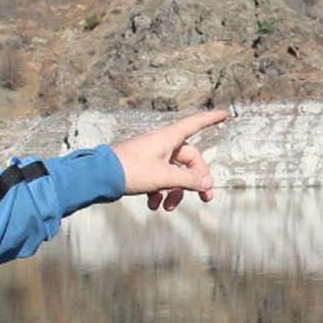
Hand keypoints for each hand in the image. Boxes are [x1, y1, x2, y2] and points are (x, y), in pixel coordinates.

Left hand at [111, 109, 226, 210]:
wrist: (99, 176)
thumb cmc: (130, 170)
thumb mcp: (164, 177)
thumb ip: (188, 180)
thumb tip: (208, 184)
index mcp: (168, 138)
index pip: (195, 124)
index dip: (210, 120)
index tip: (224, 115)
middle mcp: (162, 145)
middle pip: (190, 161)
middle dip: (196, 182)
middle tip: (205, 199)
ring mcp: (152, 157)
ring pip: (175, 174)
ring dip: (175, 193)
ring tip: (168, 207)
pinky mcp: (143, 169)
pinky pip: (160, 180)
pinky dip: (160, 193)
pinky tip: (153, 205)